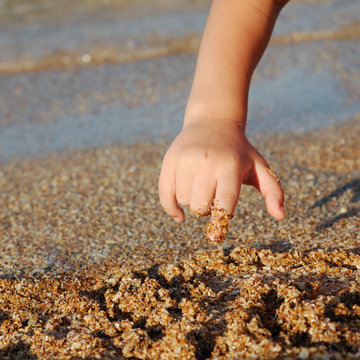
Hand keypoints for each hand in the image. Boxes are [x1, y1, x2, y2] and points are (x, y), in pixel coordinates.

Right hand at [158, 118, 284, 241]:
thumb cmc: (239, 152)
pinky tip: (179, 214)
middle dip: (208, 209)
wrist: (212, 123)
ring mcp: (185, 160)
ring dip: (193, 203)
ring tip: (202, 187)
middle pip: (201, 207)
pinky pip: (165, 195)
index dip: (220, 222)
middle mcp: (206, 162)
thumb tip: (280, 216)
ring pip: (184, 201)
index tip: (216, 236)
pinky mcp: (170, 161)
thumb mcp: (260, 167)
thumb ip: (273, 192)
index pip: (224, 202)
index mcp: (230, 166)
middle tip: (214, 196)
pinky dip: (171, 208)